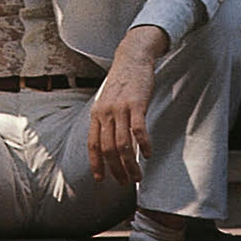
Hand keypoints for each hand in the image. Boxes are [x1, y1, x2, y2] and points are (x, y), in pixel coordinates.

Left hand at [89, 26, 167, 185]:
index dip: (96, 163)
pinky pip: (138, 130)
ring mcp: (120, 108)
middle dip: (116, 170)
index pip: (92, 145)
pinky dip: (143, 144)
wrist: (132, 58)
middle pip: (108, 149)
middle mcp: (106, 113)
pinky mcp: (137, 103)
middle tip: (126, 182)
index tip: (101, 179)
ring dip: (130, 164)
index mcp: (97, 114)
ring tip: (138, 176)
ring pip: (123, 144)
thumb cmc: (122, 81)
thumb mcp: (107, 101)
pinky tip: (148, 154)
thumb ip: (106, 119)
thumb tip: (109, 140)